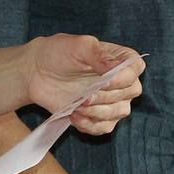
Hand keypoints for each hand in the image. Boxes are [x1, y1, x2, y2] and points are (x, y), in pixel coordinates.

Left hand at [26, 34, 144, 134]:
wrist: (38, 72)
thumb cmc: (58, 53)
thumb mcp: (76, 45)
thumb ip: (97, 53)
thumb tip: (116, 67)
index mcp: (119, 57)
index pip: (136, 68)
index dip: (124, 78)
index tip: (105, 82)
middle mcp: (121, 79)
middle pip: (131, 92)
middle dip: (107, 97)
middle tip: (85, 97)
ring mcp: (112, 99)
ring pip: (119, 112)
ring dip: (98, 112)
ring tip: (77, 106)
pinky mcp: (99, 116)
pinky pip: (104, 127)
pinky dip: (90, 124)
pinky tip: (74, 115)